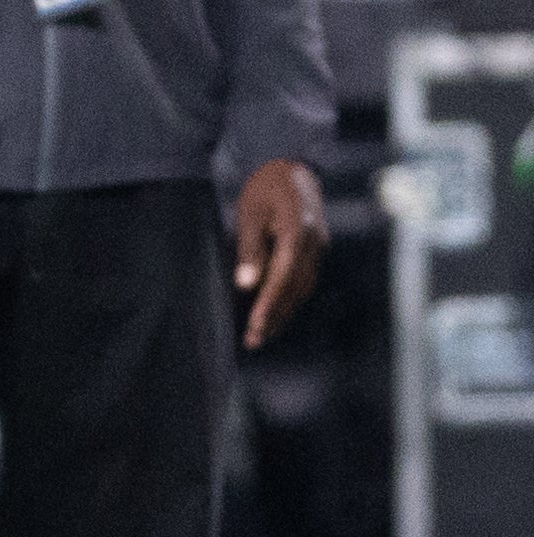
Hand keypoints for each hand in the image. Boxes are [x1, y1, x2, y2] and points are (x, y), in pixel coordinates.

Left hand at [233, 159, 326, 350]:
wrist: (291, 165)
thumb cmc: (264, 187)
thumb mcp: (249, 213)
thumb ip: (249, 249)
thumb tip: (246, 285)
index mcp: (298, 231)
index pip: (282, 277)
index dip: (269, 304)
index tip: (254, 326)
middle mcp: (314, 242)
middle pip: (295, 288)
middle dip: (275, 316)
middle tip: (253, 341)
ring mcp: (319, 245)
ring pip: (303, 287)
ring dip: (283, 312)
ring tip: (261, 335)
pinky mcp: (316, 248)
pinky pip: (304, 279)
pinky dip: (290, 298)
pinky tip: (276, 314)